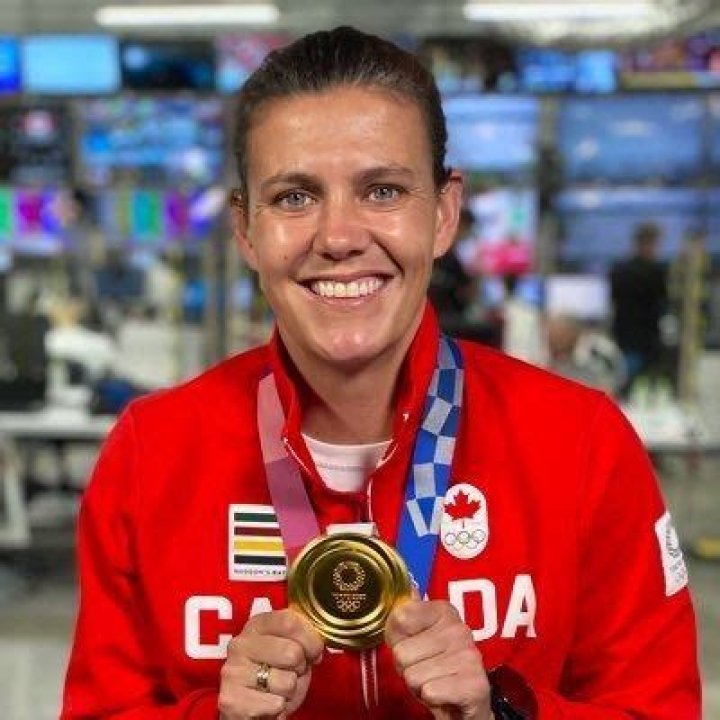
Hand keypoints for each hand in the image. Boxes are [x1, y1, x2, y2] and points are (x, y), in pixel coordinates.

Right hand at [218, 608, 323, 719]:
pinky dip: (279, 709)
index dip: (310, 639)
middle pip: (292, 652)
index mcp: (256, 625)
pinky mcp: (232, 700)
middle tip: (291, 673)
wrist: (252, 708)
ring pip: (287, 682)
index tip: (314, 652)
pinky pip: (276, 704)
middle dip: (301, 669)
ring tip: (277, 690)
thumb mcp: (289, 648)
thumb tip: (316, 646)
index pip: (289, 621)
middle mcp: (240, 644)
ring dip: (290, 691)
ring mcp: (233, 671)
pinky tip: (268, 703)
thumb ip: (301, 637)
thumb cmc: (276, 675)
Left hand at [386, 599, 491, 719]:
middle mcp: (459, 628)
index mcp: (444, 611)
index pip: (400, 618)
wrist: (464, 703)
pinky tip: (443, 695)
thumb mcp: (412, 639)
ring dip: (418, 685)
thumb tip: (407, 590)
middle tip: (424, 669)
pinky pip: (430, 692)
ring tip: (434, 682)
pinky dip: (431, 699)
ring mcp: (469, 655)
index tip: (411, 644)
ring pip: (413, 675)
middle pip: (402, 652)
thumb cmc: (434, 668)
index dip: (397, 639)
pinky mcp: (475, 684)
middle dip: (406, 667)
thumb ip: (404, 616)